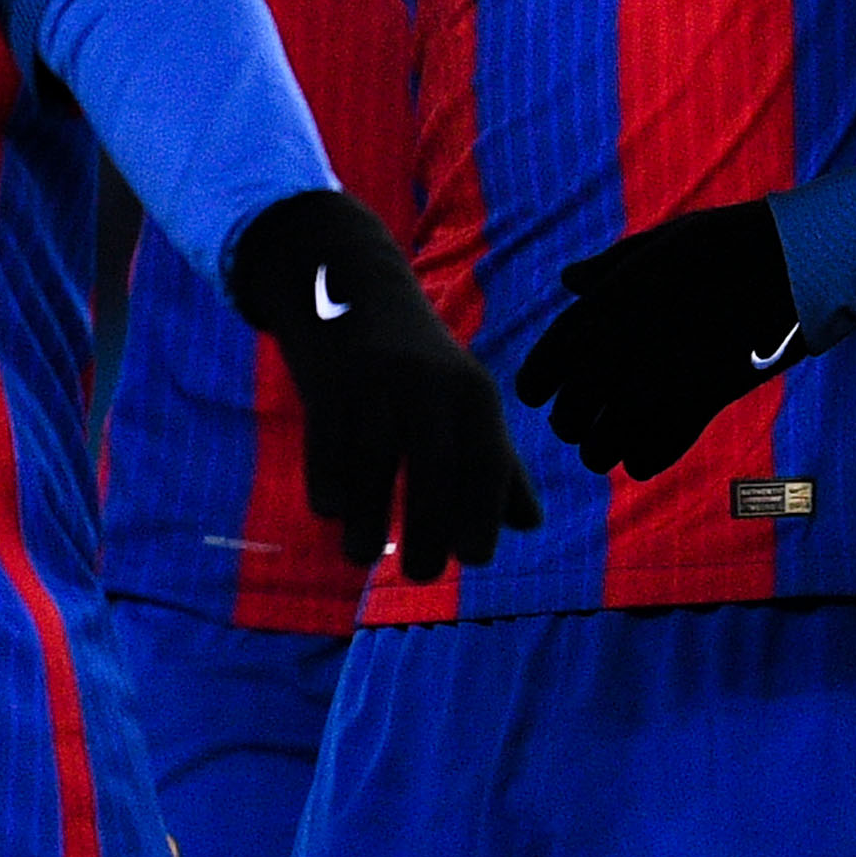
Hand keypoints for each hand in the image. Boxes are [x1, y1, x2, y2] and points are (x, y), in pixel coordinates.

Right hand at [227, 189, 542, 583]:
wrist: (349, 283)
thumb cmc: (418, 363)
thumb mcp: (465, 399)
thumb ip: (497, 460)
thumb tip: (529, 525)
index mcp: (472, 391)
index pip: (487, 462)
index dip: (485, 515)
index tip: (474, 560)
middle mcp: (428, 384)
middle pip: (434, 470)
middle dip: (431, 529)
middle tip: (424, 574)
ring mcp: (374, 382)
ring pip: (373, 464)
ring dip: (367, 518)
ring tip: (360, 556)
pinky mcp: (326, 382)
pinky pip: (325, 444)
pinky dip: (327, 483)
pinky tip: (330, 511)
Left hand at [513, 200, 801, 481]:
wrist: (789, 262)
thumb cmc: (723, 244)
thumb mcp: (655, 246)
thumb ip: (606, 271)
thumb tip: (570, 278)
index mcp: (594, 313)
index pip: (537, 375)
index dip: (538, 387)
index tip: (544, 392)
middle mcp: (611, 356)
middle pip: (566, 422)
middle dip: (575, 423)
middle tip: (589, 419)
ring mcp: (653, 388)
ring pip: (599, 452)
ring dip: (607, 447)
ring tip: (618, 436)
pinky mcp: (695, 413)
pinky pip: (646, 461)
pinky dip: (645, 457)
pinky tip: (652, 442)